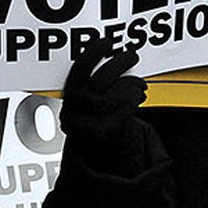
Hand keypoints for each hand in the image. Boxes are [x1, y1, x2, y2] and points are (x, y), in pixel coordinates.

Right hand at [60, 38, 147, 173]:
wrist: (87, 164)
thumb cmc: (89, 127)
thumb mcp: (81, 106)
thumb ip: (89, 86)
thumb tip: (113, 60)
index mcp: (67, 98)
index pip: (79, 69)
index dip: (94, 52)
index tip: (107, 42)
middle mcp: (75, 110)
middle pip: (101, 79)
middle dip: (120, 63)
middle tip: (131, 55)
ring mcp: (90, 124)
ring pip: (115, 93)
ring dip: (132, 83)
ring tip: (140, 83)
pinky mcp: (105, 134)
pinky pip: (125, 109)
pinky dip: (135, 98)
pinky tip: (139, 96)